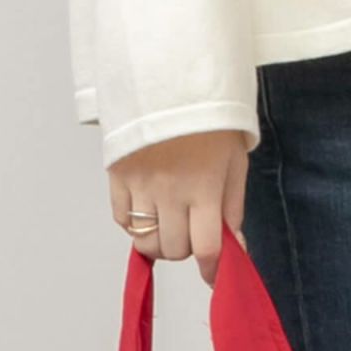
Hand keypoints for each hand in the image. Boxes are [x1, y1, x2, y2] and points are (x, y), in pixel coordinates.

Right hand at [109, 131, 248, 285]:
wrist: (168, 74)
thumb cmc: (209, 118)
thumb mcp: (234, 160)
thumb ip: (232, 207)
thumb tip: (233, 248)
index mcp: (204, 186)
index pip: (206, 248)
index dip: (211, 270)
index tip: (213, 275)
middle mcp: (170, 190)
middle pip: (174, 249)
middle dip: (186, 249)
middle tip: (192, 230)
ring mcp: (140, 183)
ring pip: (145, 241)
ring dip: (160, 241)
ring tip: (169, 224)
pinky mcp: (117, 173)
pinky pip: (122, 219)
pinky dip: (134, 224)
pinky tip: (148, 209)